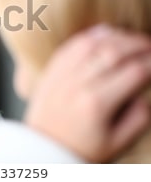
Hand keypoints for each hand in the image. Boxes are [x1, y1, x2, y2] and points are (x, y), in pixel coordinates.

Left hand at [25, 24, 150, 162]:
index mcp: (97, 104)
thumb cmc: (79, 148)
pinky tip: (107, 33)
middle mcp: (78, 84)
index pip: (134, 73)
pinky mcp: (53, 69)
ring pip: (93, 43)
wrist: (42, 148)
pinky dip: (92, 35)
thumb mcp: (117, 143)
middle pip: (115, 52)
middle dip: (139, 45)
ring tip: (133, 40)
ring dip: (118, 37)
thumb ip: (138, 118)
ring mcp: (63, 74)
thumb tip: (144, 93)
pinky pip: (73, 44)